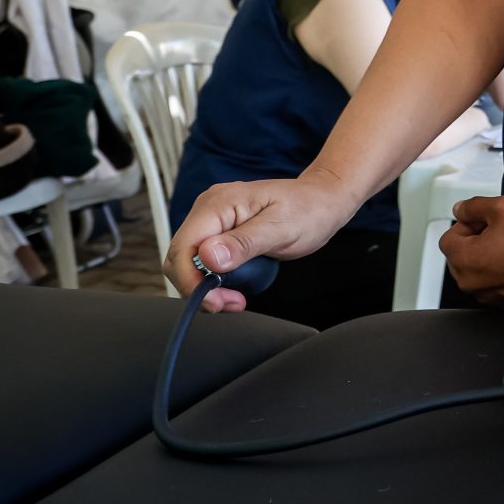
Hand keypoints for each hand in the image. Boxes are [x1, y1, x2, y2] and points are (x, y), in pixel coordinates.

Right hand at [164, 174, 358, 311]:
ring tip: (235, 299)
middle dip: (198, 287)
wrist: (323, 201)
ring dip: (206, 287)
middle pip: (180, 258)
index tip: (214, 300)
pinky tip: (235, 289)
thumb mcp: (282, 229)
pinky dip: (214, 280)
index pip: (182, 248)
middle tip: (230, 303)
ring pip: (189, 263)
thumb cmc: (309, 209)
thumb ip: (244, 243)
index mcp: (218, 203)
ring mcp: (213, 220)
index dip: (190, 280)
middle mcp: (208, 209)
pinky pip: (204, 261)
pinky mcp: (220, 232)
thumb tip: (209, 257)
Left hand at [440, 195, 503, 305]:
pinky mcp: (503, 302)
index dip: (469, 223)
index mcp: (462, 259)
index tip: (488, 221)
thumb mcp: (502, 207)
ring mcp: (485, 295)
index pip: (449, 236)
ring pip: (477, 269)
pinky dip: (500, 272)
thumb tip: (461, 209)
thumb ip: (474, 206)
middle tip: (502, 231)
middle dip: (476, 241)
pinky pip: (492, 282)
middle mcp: (468, 282)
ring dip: (488, 257)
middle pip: (461, 255)